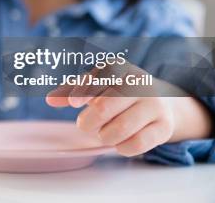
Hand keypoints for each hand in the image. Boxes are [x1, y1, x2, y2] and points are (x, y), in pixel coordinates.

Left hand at [45, 64, 213, 156]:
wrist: (160, 103)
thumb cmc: (117, 93)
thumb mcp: (96, 85)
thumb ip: (71, 90)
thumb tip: (50, 99)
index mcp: (120, 68)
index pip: (100, 77)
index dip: (85, 90)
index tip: (73, 102)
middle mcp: (140, 83)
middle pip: (106, 106)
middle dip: (89, 121)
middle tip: (85, 125)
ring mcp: (155, 104)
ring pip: (121, 128)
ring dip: (104, 136)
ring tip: (103, 134)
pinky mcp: (164, 126)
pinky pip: (138, 143)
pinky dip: (122, 147)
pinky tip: (120, 142)